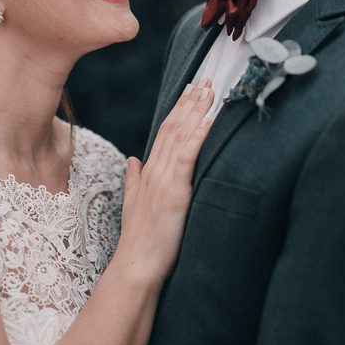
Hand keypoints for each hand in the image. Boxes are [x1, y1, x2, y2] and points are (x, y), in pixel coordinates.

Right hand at [116, 77, 214, 286]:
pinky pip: (186, 157)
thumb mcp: (134, 204)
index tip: (190, 90)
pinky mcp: (175, 192)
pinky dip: (197, 136)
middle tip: (206, 79)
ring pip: (180, 136)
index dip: (178, 109)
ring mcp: (164, 180)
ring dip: (196, 111)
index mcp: (148, 173)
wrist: (136, 265)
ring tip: (210, 91)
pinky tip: (208, 119)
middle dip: (190, 102)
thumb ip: (133, 180)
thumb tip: (133, 160)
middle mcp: (154, 171)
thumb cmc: (139, 240)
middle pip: (173, 127)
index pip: (164, 131)